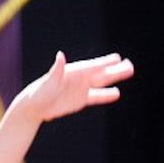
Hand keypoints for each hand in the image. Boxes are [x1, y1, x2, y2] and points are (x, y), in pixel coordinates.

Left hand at [13, 52, 134, 122]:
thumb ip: (56, 70)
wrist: (34, 106)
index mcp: (73, 72)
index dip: (104, 63)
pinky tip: (117, 93)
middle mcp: (79, 78)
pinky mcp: (80, 100)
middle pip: (100, 73)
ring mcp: (81, 88)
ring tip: (128, 72)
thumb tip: (60, 56)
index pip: (92, 66)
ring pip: (101, 82)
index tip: (117, 58)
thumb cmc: (38, 93)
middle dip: (115, 69)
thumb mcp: (48, 82)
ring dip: (114, 78)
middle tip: (129, 64)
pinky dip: (105, 95)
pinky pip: (96, 96)